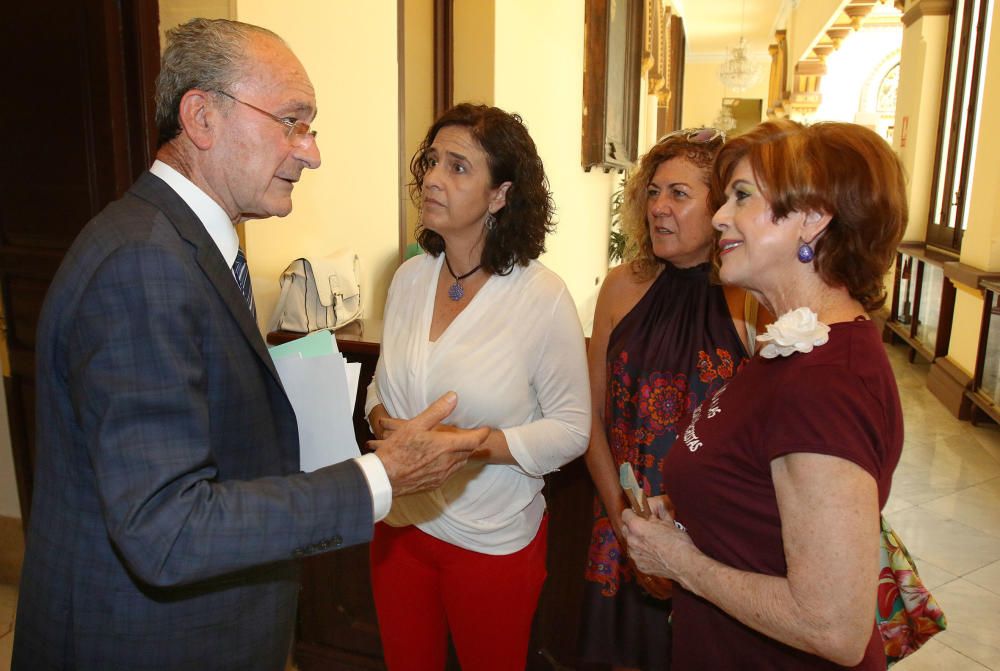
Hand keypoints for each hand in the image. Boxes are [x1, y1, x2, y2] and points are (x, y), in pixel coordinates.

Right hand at [370, 392, 488, 496]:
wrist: (384, 478)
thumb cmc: (397, 449)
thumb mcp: (416, 424)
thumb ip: (437, 411)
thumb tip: (453, 397)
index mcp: (446, 447)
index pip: (473, 441)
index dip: (482, 434)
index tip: (486, 429)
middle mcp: (448, 463)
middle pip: (468, 452)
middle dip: (471, 443)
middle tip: (471, 435)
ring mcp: (442, 475)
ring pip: (460, 463)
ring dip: (462, 454)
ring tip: (458, 446)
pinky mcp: (435, 484)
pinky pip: (450, 473)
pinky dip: (452, 465)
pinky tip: (443, 460)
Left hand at [620, 497, 694, 584]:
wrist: (684, 564)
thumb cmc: (677, 543)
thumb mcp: (667, 523)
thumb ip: (655, 517)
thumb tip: (652, 514)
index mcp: (637, 527)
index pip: (625, 514)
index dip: (632, 513)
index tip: (636, 513)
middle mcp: (632, 541)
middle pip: (625, 529)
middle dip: (632, 527)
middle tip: (644, 527)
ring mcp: (635, 555)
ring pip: (630, 544)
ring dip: (637, 541)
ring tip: (651, 542)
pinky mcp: (640, 566)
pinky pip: (637, 556)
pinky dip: (643, 554)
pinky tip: (654, 553)